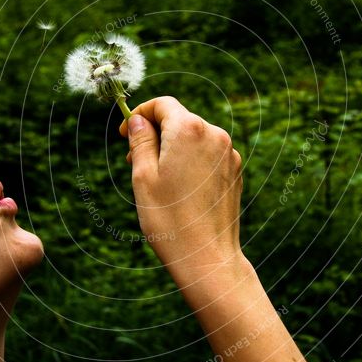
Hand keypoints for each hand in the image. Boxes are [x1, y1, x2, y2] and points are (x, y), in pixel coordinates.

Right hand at [118, 96, 247, 290]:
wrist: (207, 257)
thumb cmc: (169, 219)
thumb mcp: (143, 177)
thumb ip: (141, 141)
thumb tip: (140, 121)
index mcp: (189, 130)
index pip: (162, 104)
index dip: (140, 114)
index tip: (126, 134)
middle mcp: (214, 135)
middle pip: (179, 119)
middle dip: (155, 134)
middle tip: (133, 161)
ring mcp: (228, 154)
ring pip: (193, 138)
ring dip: (172, 148)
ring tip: (156, 178)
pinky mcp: (235, 171)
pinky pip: (207, 154)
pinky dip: (190, 161)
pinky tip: (178, 188)